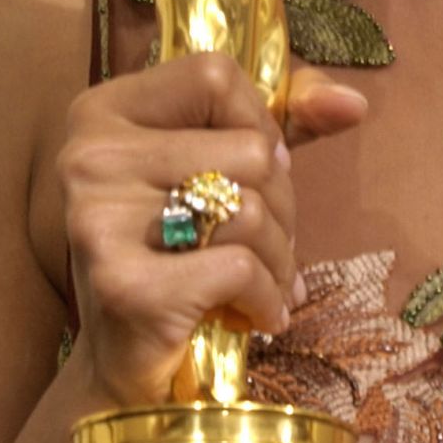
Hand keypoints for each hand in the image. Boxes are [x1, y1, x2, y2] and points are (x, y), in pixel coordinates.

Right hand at [57, 52, 365, 406]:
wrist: (125, 367)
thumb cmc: (177, 256)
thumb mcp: (221, 173)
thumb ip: (281, 126)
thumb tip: (354, 102)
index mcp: (102, 112)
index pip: (215, 75)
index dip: (260, 120)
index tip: (260, 168)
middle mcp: (89, 157)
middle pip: (250, 150)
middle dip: (283, 203)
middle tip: (268, 243)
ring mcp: (99, 220)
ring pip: (251, 208)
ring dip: (281, 256)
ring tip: (267, 280)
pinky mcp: (125, 284)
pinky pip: (240, 267)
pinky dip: (269, 297)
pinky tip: (260, 314)